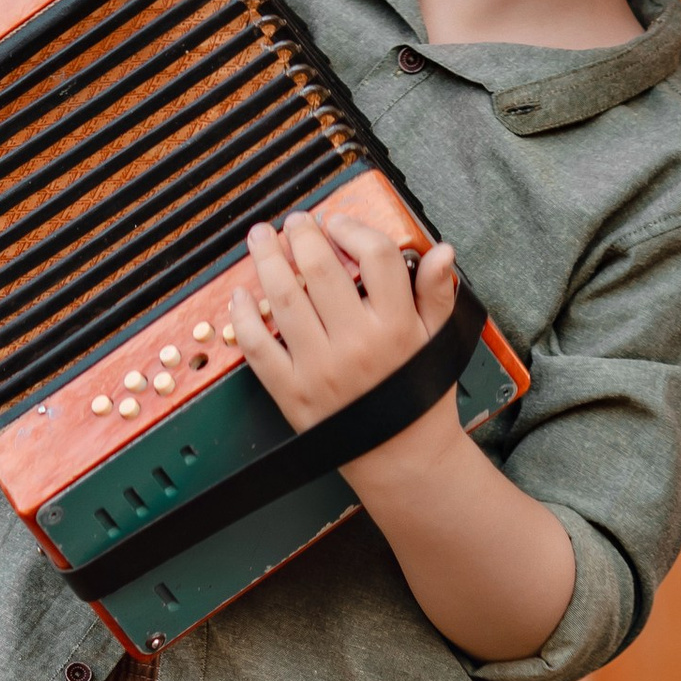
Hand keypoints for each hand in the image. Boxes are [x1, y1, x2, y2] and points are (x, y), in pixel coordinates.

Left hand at [227, 209, 460, 437]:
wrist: (401, 458)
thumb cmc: (418, 399)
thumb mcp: (438, 342)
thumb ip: (436, 294)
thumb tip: (440, 251)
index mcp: (396, 327)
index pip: (376, 257)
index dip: (354, 229)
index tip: (339, 222)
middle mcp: (357, 344)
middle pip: (321, 269)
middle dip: (302, 234)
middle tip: (294, 222)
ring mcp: (320, 369)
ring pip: (284, 299)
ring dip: (266, 261)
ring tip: (260, 239)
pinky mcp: (292, 392)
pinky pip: (259, 348)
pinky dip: (243, 318)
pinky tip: (240, 296)